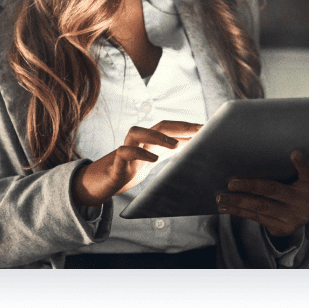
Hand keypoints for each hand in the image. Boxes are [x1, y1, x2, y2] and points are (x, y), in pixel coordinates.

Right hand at [72, 121, 201, 206]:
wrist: (102, 182)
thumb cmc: (129, 169)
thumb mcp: (152, 160)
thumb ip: (168, 154)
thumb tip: (194, 150)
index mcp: (148, 140)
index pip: (169, 127)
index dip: (186, 126)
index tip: (206, 128)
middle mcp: (137, 141)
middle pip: (158, 125)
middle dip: (179, 126)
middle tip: (198, 131)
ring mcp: (125, 149)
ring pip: (137, 132)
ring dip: (157, 136)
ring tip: (175, 145)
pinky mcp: (116, 162)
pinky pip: (125, 151)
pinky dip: (139, 152)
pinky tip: (153, 159)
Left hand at [216, 150, 308, 237]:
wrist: (301, 212)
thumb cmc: (296, 186)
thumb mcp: (301, 175)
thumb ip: (294, 165)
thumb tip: (283, 152)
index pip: (308, 173)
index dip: (302, 164)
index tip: (294, 154)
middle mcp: (305, 204)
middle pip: (273, 191)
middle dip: (249, 188)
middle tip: (230, 184)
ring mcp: (293, 219)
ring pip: (260, 209)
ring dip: (238, 203)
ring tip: (221, 197)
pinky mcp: (282, 229)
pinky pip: (256, 219)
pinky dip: (239, 212)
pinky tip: (226, 207)